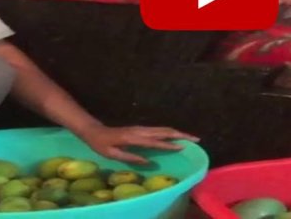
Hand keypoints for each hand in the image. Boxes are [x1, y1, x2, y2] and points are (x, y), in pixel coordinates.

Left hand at [79, 124, 199, 164]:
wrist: (95, 131)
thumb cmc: (101, 145)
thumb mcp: (112, 154)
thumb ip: (130, 157)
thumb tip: (149, 162)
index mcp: (133, 138)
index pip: (155, 141)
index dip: (169, 145)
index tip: (183, 147)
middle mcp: (140, 130)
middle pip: (164, 131)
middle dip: (181, 134)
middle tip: (196, 139)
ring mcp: (141, 128)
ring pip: (163, 129)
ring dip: (177, 132)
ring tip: (190, 137)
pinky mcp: (141, 129)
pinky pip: (158, 130)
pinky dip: (170, 132)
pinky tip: (176, 137)